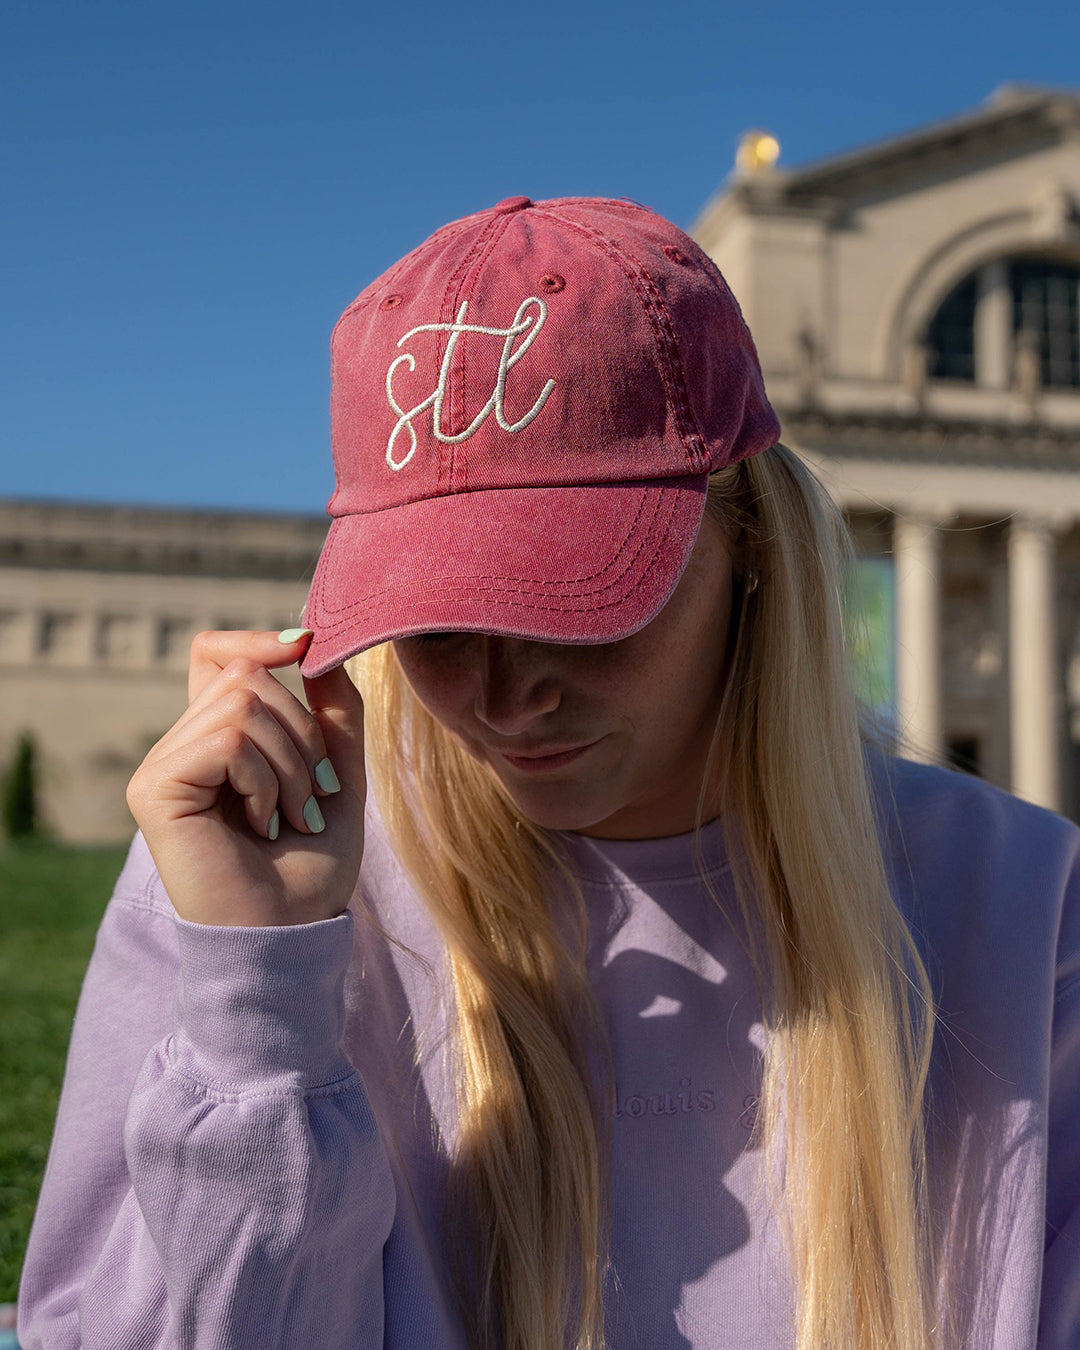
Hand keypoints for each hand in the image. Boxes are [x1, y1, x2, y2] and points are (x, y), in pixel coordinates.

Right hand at [126, 630, 365, 926]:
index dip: (256, 640)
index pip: (215, 654)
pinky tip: (262, 825)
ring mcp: (164, 765)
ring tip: (290, 817)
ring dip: (290, 764)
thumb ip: (332, 712)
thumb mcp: (338, 776)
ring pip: (242, 702)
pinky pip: (228, 740)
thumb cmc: (311, 867)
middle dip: (302, 733)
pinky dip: (264, 779)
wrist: (293, 933)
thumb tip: (318, 644)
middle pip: (246, 675)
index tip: (306, 649)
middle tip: (310, 799)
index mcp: (220, 739)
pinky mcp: (154, 789)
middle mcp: (184, 746)